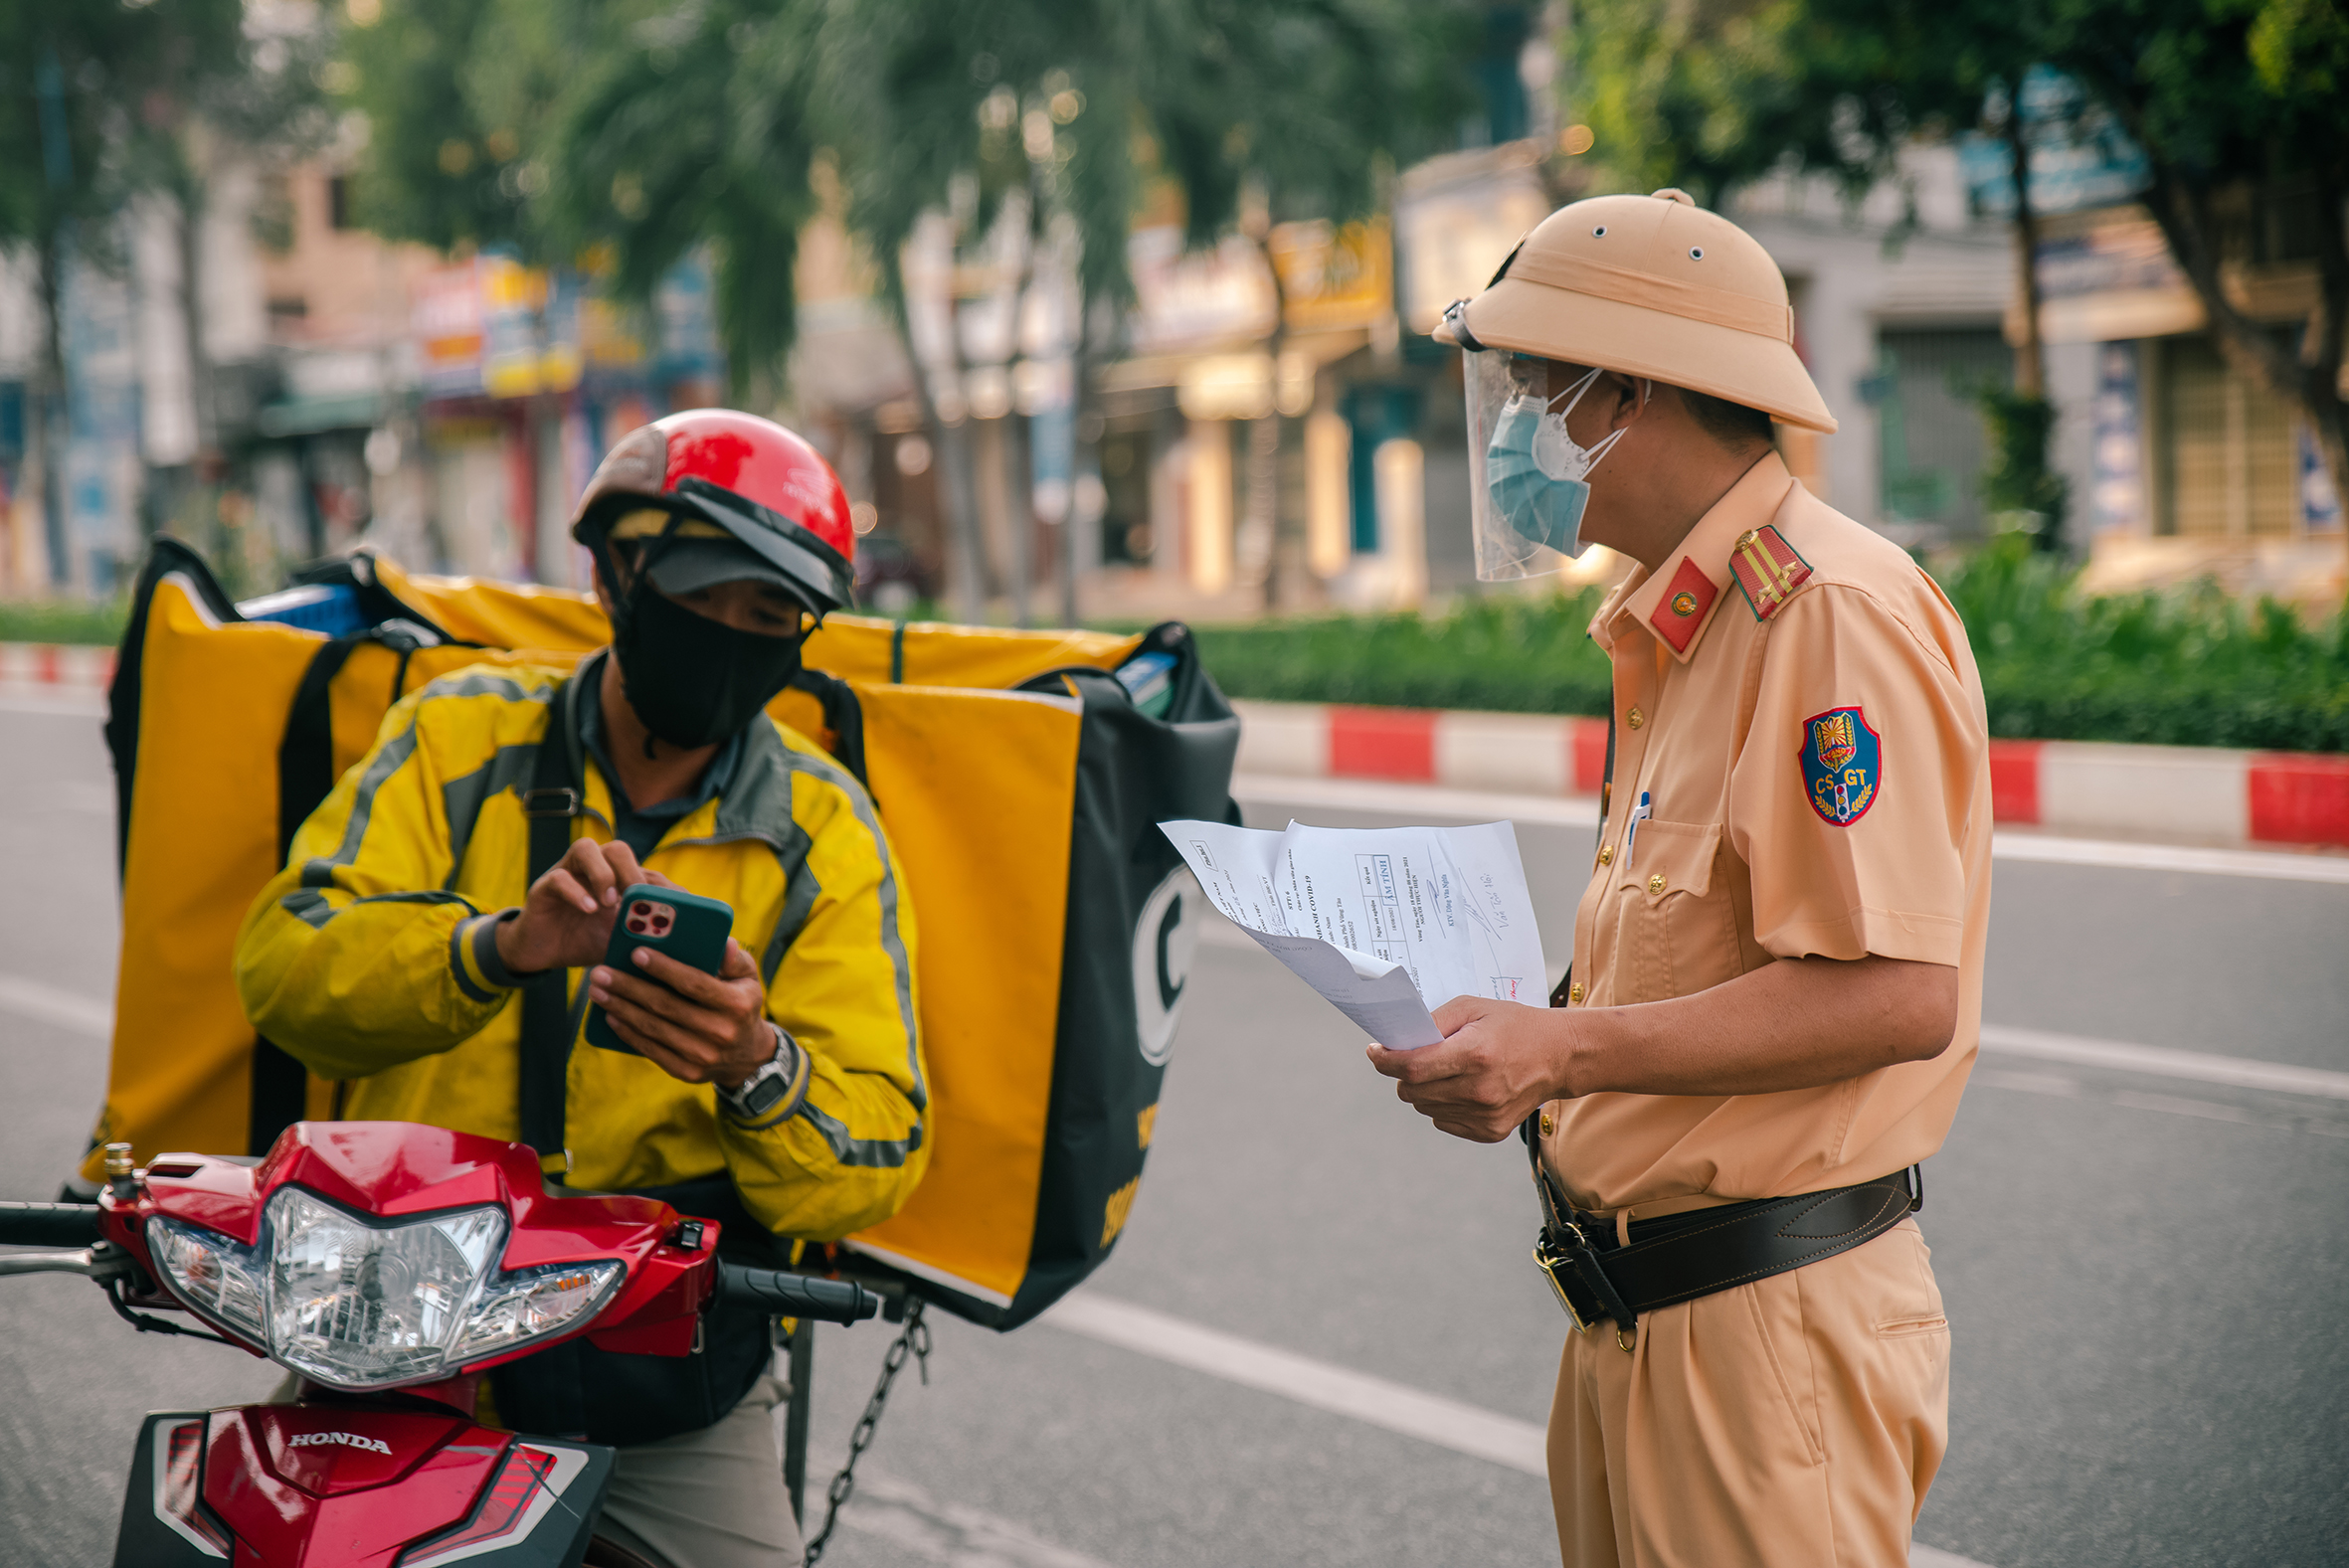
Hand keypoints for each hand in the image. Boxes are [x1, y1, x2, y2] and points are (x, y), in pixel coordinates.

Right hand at [495, 838, 674, 974]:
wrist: (544, 953)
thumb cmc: (586, 941)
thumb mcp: (620, 940)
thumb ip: (643, 934)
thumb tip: (679, 939)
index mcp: (617, 880)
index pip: (644, 869)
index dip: (660, 885)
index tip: (670, 908)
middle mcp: (593, 870)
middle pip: (617, 849)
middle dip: (631, 871)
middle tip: (636, 898)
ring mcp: (568, 874)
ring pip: (586, 848)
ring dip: (603, 873)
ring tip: (609, 902)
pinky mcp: (544, 887)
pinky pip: (559, 877)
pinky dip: (576, 891)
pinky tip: (588, 910)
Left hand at [589, 938, 775, 1089]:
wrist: (748, 1056)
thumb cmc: (741, 1005)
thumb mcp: (748, 979)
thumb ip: (734, 959)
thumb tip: (724, 943)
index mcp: (736, 1004)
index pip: (693, 983)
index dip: (663, 968)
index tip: (635, 953)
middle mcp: (720, 1032)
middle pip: (665, 1006)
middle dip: (628, 987)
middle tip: (600, 973)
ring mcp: (702, 1055)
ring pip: (653, 1028)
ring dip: (620, 1008)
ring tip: (598, 991)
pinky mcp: (686, 1071)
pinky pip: (651, 1049)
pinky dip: (628, 1032)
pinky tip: (611, 1016)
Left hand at [1365, 996, 1576, 1142]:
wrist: (1559, 1056)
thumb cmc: (1513, 1026)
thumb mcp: (1473, 1008)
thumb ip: (1434, 1022)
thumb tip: (1398, 1041)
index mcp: (1475, 1054)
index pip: (1413, 1067)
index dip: (1386, 1061)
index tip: (1375, 1053)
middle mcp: (1479, 1090)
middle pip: (1412, 1091)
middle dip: (1404, 1074)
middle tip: (1415, 1058)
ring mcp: (1485, 1115)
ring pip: (1424, 1108)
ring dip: (1424, 1090)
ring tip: (1447, 1070)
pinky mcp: (1490, 1131)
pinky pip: (1443, 1121)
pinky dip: (1443, 1105)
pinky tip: (1463, 1087)